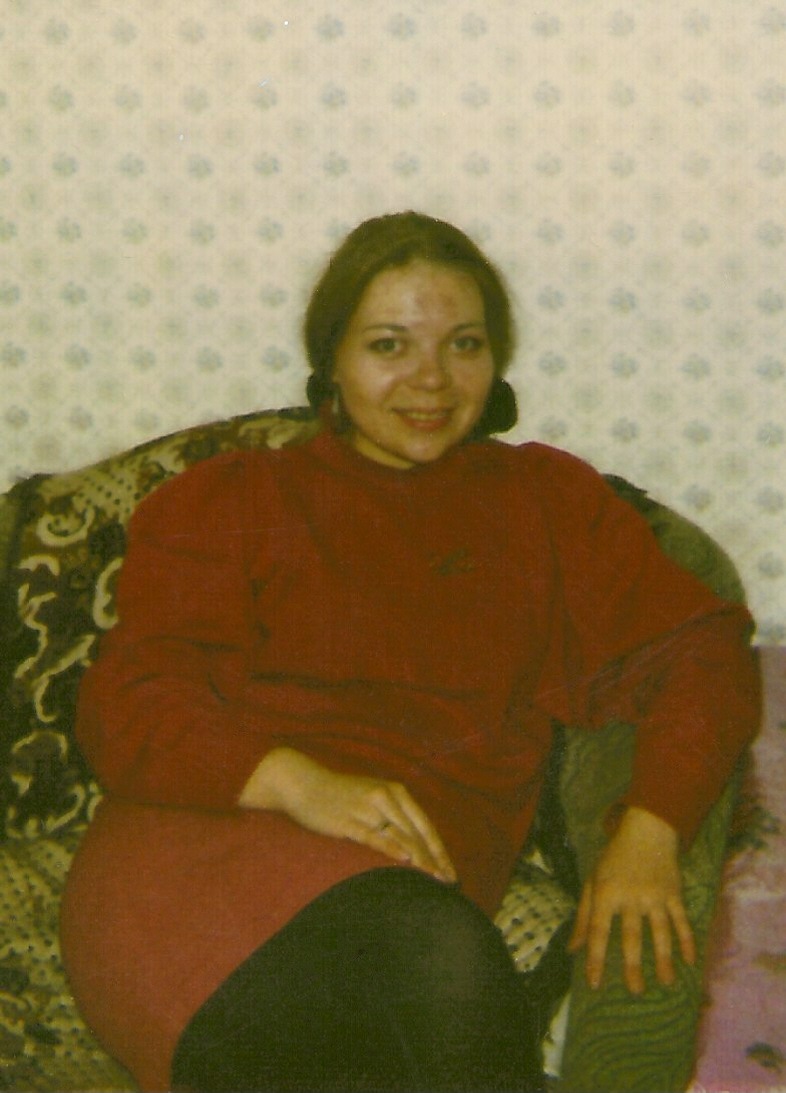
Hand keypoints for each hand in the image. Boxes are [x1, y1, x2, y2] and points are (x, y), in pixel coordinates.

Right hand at [239, 747, 456, 883]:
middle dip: (434, 860)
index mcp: (395, 792)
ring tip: (432, 880)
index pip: (425, 826)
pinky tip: (404, 860)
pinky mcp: (347, 820)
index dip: (439, 851)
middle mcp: (385, 797)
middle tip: (448, 883)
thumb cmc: (339, 795)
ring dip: (419, 859)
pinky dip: (390, 848)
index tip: (451, 874)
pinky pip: (372, 836)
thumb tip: (413, 848)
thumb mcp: (371, 798)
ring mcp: (366, 808)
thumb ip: (392, 817)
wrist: (303, 783)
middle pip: (416, 834)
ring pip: (399, 837)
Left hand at [567, 806, 695, 993]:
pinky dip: (687, 940)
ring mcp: (654, 896)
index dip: (595, 958)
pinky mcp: (673, 894)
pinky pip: (681, 920)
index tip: (595, 983)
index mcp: (605, 893)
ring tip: (667, 983)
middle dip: (633, 964)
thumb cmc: (613, 859)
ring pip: (660, 931)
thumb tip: (573, 949)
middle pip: (631, 935)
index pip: (597, 931)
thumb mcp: (592, 881)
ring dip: (664, 958)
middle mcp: (630, 897)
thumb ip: (583, 916)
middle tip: (636, 991)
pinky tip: (690, 960)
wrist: (645, 831)